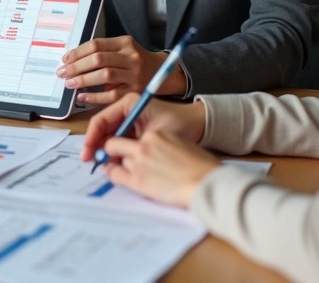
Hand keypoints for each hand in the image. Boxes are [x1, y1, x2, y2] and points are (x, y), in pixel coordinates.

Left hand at [57, 36, 187, 104]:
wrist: (162, 72)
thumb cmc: (135, 61)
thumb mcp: (123, 49)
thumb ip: (103, 52)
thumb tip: (72, 61)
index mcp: (125, 43)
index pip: (96, 45)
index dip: (78, 52)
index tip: (65, 59)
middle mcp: (131, 57)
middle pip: (98, 59)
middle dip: (76, 66)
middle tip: (62, 72)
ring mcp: (134, 74)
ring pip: (105, 75)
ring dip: (83, 79)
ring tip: (69, 83)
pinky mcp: (135, 91)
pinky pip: (112, 95)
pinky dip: (95, 96)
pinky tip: (82, 96)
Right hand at [81, 92, 206, 161]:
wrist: (200, 125)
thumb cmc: (181, 125)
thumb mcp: (153, 136)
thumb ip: (130, 147)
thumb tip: (108, 161)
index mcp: (128, 103)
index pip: (101, 120)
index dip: (92, 138)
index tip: (88, 154)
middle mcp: (126, 109)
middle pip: (102, 129)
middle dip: (95, 146)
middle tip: (90, 163)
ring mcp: (130, 119)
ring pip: (110, 137)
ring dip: (105, 151)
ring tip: (101, 166)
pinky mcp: (135, 129)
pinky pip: (120, 141)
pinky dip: (116, 153)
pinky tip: (114, 164)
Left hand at [101, 130, 219, 207]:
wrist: (207, 184)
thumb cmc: (201, 167)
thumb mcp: (180, 145)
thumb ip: (162, 144)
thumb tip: (152, 151)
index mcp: (156, 135)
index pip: (130, 134)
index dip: (124, 141)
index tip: (124, 147)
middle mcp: (144, 145)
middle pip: (114, 144)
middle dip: (112, 151)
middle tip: (113, 158)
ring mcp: (139, 162)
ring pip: (118, 161)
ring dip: (120, 165)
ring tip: (131, 173)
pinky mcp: (137, 180)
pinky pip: (114, 174)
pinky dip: (111, 174)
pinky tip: (113, 175)